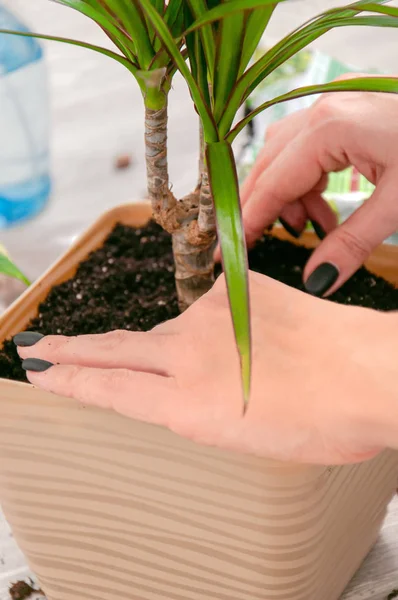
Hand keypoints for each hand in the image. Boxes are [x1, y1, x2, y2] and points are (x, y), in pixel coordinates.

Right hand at [17, 273, 396, 464]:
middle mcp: (189, 353)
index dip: (72, 380)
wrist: (364, 369)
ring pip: (170, 333)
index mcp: (188, 404)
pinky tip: (243, 340)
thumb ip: (192, 411)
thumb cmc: (318, 420)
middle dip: (73, 351)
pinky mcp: (234, 288)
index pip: (112, 387)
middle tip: (43, 350)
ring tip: (210, 369)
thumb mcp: (242, 440)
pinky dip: (213, 328)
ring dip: (174, 349)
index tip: (45, 373)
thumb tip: (172, 386)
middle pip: (116, 349)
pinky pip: (206, 311)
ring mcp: (210, 314)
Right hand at [241, 81, 397, 295]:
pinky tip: (325, 211)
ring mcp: (330, 114)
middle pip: (267, 168)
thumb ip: (351, 244)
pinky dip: (307, 188)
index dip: (247, 222)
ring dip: (287, 200)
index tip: (226, 255)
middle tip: (248, 249)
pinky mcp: (342, 122)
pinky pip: (306, 158)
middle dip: (258, 211)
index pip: (271, 183)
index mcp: (328, 130)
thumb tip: (315, 284)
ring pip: (284, 162)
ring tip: (309, 231)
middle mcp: (320, 115)